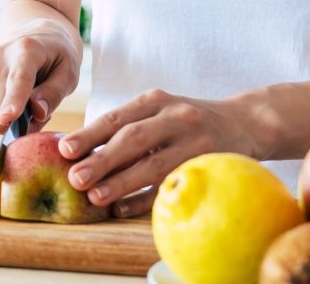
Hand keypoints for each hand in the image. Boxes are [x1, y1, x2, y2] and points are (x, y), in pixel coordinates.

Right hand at [0, 21, 81, 133]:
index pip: (18, 80)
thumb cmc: (57, 54)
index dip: (12, 101)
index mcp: (26, 50)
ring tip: (34, 99)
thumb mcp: (69, 71)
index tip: (6, 119)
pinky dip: (7, 112)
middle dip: (19, 121)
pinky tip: (21, 99)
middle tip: (42, 111)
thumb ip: (55, 92)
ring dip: (15, 117)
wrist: (38, 33)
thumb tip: (37, 113)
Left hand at [58, 89, 266, 217]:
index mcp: (156, 100)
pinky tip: (123, 209)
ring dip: (122, 182)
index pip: (117, 117)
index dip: (89, 134)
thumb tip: (76, 154)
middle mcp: (176, 116)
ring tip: (95, 197)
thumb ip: (126, 127)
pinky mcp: (208, 164)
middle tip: (75, 177)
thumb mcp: (160, 112)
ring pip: (153, 164)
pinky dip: (146, 199)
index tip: (64, 150)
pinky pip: (173, 184)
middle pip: (133, 138)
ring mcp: (195, 141)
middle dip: (102, 159)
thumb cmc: (186, 122)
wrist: (245, 122)